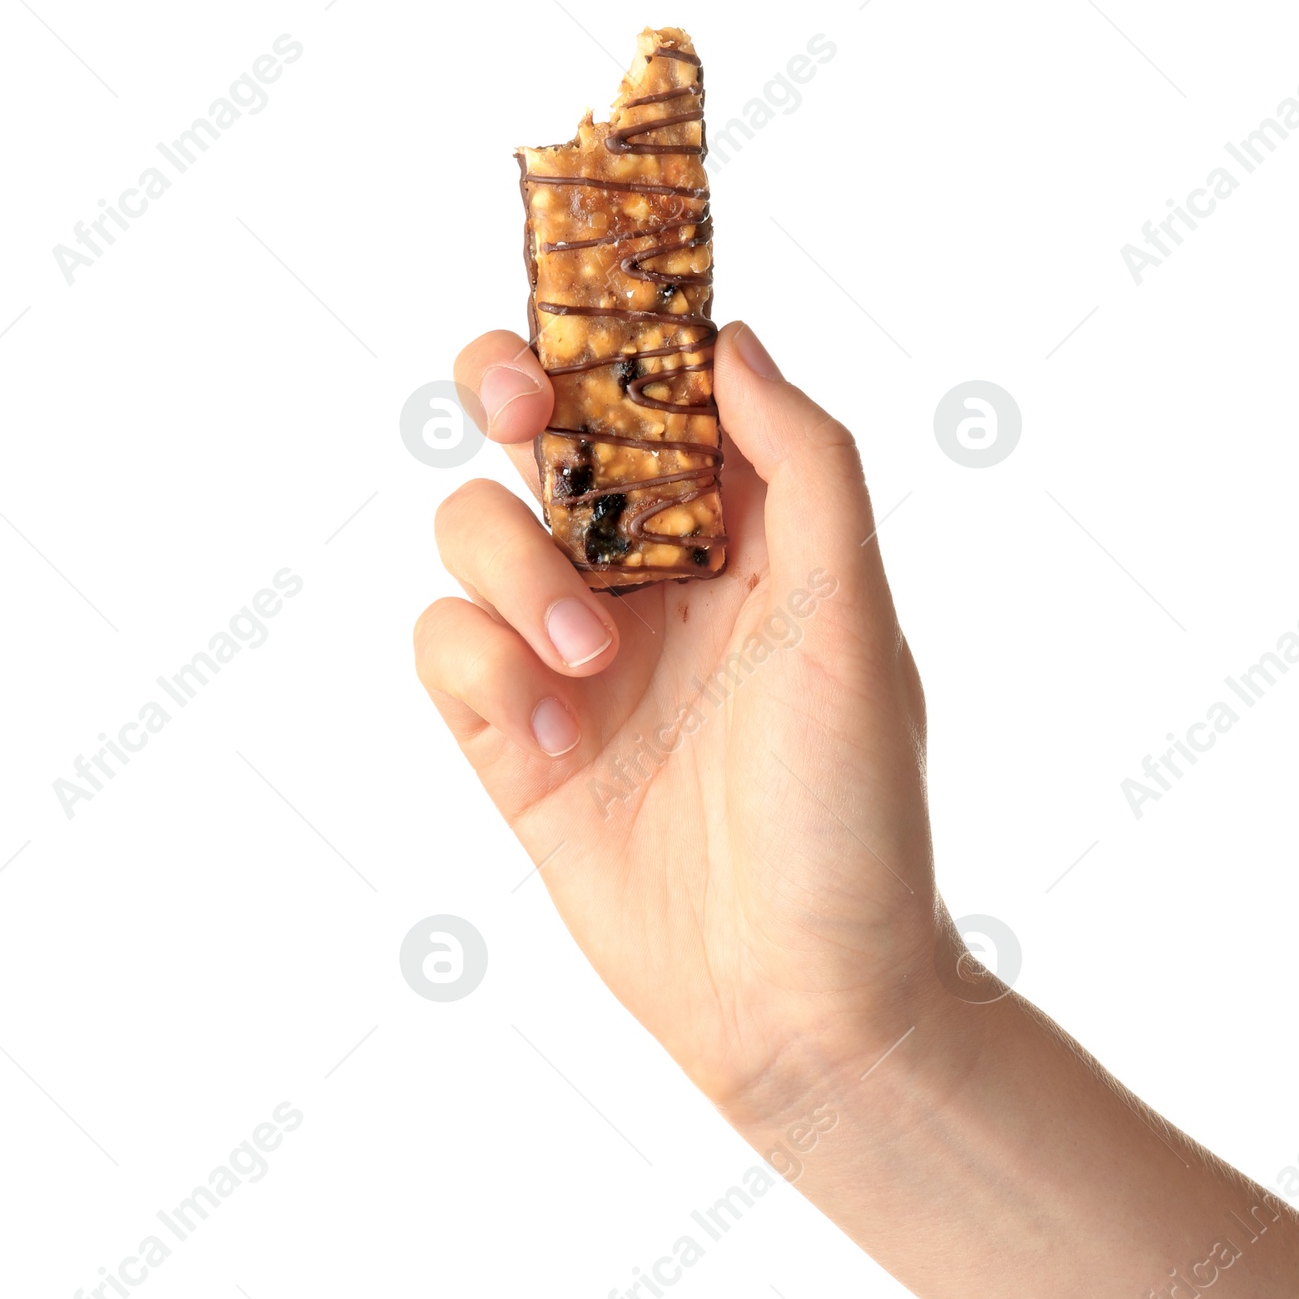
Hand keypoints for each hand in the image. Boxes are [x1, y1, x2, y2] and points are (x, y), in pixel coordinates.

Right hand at [414, 320, 952, 1110]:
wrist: (800, 1002)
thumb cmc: (854, 815)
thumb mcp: (853, 623)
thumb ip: (805, 468)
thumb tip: (728, 339)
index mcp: (745, 532)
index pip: (656, 390)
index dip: (611, 328)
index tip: (584, 296)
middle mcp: (650, 576)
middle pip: (534, 428)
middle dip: (506, 389)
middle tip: (520, 409)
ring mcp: (572, 654)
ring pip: (473, 530)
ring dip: (514, 572)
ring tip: (586, 664)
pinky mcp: (511, 738)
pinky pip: (444, 647)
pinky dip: (485, 672)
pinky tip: (559, 745)